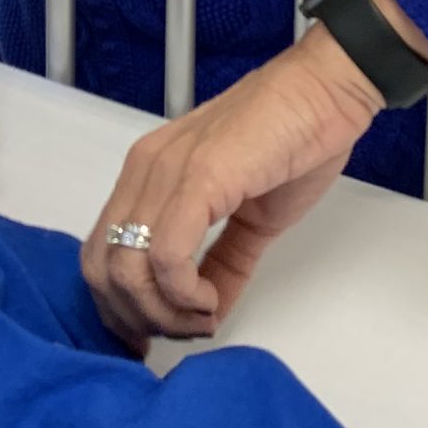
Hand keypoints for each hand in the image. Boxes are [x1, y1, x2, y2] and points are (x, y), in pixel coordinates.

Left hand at [82, 27, 382, 349]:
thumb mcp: (250, 219)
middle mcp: (144, 171)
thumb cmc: (294, 138)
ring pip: (127, 270)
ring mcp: (166, 172)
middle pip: (102, 270)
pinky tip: (210, 302)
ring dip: (163, 314)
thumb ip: (221, 263)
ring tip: (202, 319)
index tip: (153, 337)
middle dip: (138, 320)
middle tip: (181, 333)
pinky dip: (184, 295)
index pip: (100, 255)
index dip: (120, 309)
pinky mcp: (198, 177)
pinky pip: (166, 257)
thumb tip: (207, 310)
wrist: (327, 91)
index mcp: (147, 175)